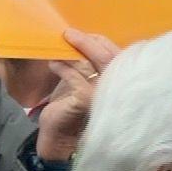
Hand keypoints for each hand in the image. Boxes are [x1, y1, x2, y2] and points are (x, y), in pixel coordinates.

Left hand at [36, 29, 121, 162]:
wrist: (60, 136)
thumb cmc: (71, 107)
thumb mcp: (81, 80)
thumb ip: (86, 64)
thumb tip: (77, 38)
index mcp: (119, 80)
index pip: (114, 52)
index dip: (98, 41)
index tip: (79, 34)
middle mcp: (117, 87)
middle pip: (107, 55)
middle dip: (87, 41)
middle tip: (68, 34)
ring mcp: (104, 93)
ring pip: (91, 63)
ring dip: (71, 53)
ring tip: (56, 49)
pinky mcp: (88, 99)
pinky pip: (75, 76)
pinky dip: (62, 67)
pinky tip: (53, 64)